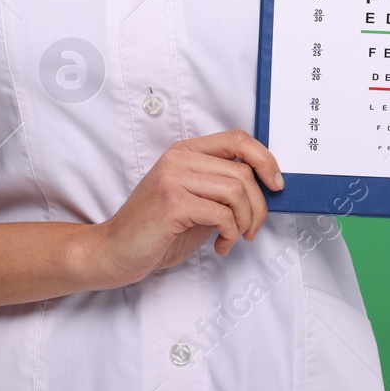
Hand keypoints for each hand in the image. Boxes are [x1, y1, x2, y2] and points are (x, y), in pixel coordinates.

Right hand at [88, 129, 283, 288]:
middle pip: (243, 171)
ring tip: (235, 238)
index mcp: (185, 152)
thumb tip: (263, 187)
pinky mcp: (172, 203)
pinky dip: (230, 233)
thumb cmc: (156, 230)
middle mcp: (179, 159)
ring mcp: (173, 178)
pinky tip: (220, 246)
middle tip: (252, 229)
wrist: (114, 251)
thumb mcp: (193, 200)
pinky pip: (222, 213)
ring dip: (246, 221)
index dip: (265, 159)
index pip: (237, 139)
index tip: (276, 184)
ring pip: (236, 190)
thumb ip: (220, 188)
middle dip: (258, 206)